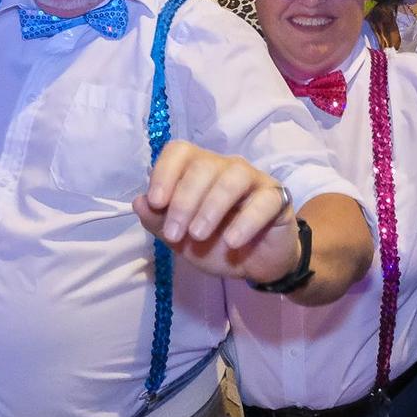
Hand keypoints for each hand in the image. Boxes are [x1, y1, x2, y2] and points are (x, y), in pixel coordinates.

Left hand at [133, 142, 300, 283]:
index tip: (155, 202)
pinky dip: (245, 221)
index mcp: (199, 170)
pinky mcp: (277, 199)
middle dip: (183, 201)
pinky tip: (232, 241)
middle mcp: (226, 168)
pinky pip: (263, 201)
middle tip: (175, 235)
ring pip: (232, 177)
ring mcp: (254, 180)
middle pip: (203, 166)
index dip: (165, 172)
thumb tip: (139, 202)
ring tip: (198, 236)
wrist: (255, 265)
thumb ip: (158, 221)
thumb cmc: (215, 245)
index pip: (180, 152)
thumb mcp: (181, 239)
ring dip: (210, 207)